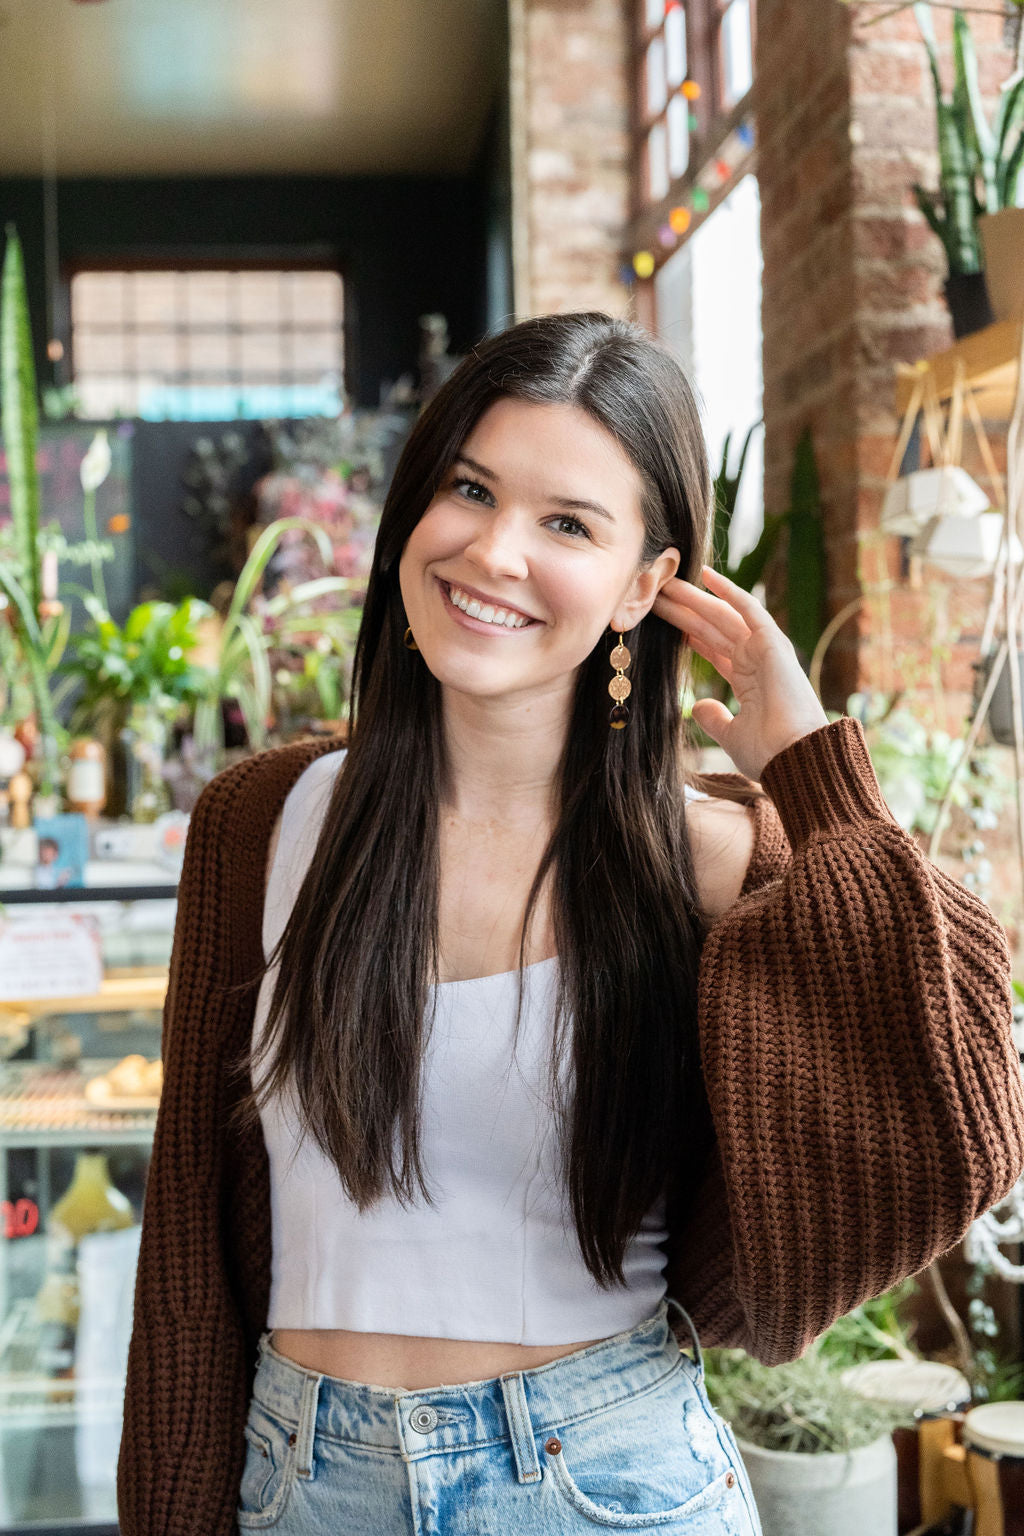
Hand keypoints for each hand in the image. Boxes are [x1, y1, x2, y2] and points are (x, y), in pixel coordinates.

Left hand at [651, 565, 829, 782]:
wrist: (794, 759)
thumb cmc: (770, 754)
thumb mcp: (732, 735)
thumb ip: (715, 719)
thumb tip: (698, 707)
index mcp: (748, 681)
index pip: (712, 648)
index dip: (688, 633)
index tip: (663, 619)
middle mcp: (756, 661)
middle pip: (711, 628)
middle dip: (684, 610)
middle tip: (655, 591)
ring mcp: (765, 650)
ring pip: (722, 616)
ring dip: (695, 598)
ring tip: (667, 580)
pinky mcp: (774, 643)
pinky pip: (749, 610)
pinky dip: (729, 591)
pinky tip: (707, 575)